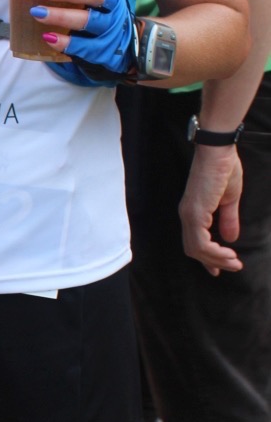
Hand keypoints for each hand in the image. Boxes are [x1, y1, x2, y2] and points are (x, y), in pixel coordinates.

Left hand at [28, 0, 132, 73]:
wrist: (118, 44)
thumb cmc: (93, 7)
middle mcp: (112, 3)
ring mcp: (108, 27)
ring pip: (88, 21)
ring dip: (61, 16)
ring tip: (37, 13)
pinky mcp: (101, 49)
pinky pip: (84, 48)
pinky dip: (66, 43)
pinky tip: (48, 38)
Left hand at [179, 143, 243, 275]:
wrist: (219, 151)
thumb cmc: (224, 169)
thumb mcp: (229, 199)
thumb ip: (228, 219)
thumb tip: (231, 238)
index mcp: (193, 212)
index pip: (195, 242)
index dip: (207, 258)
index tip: (219, 270)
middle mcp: (187, 215)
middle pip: (194, 250)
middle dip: (214, 262)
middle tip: (233, 267)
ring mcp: (189, 215)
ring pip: (196, 250)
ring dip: (216, 260)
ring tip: (234, 263)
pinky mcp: (194, 213)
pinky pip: (200, 242)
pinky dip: (213, 252)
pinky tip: (228, 253)